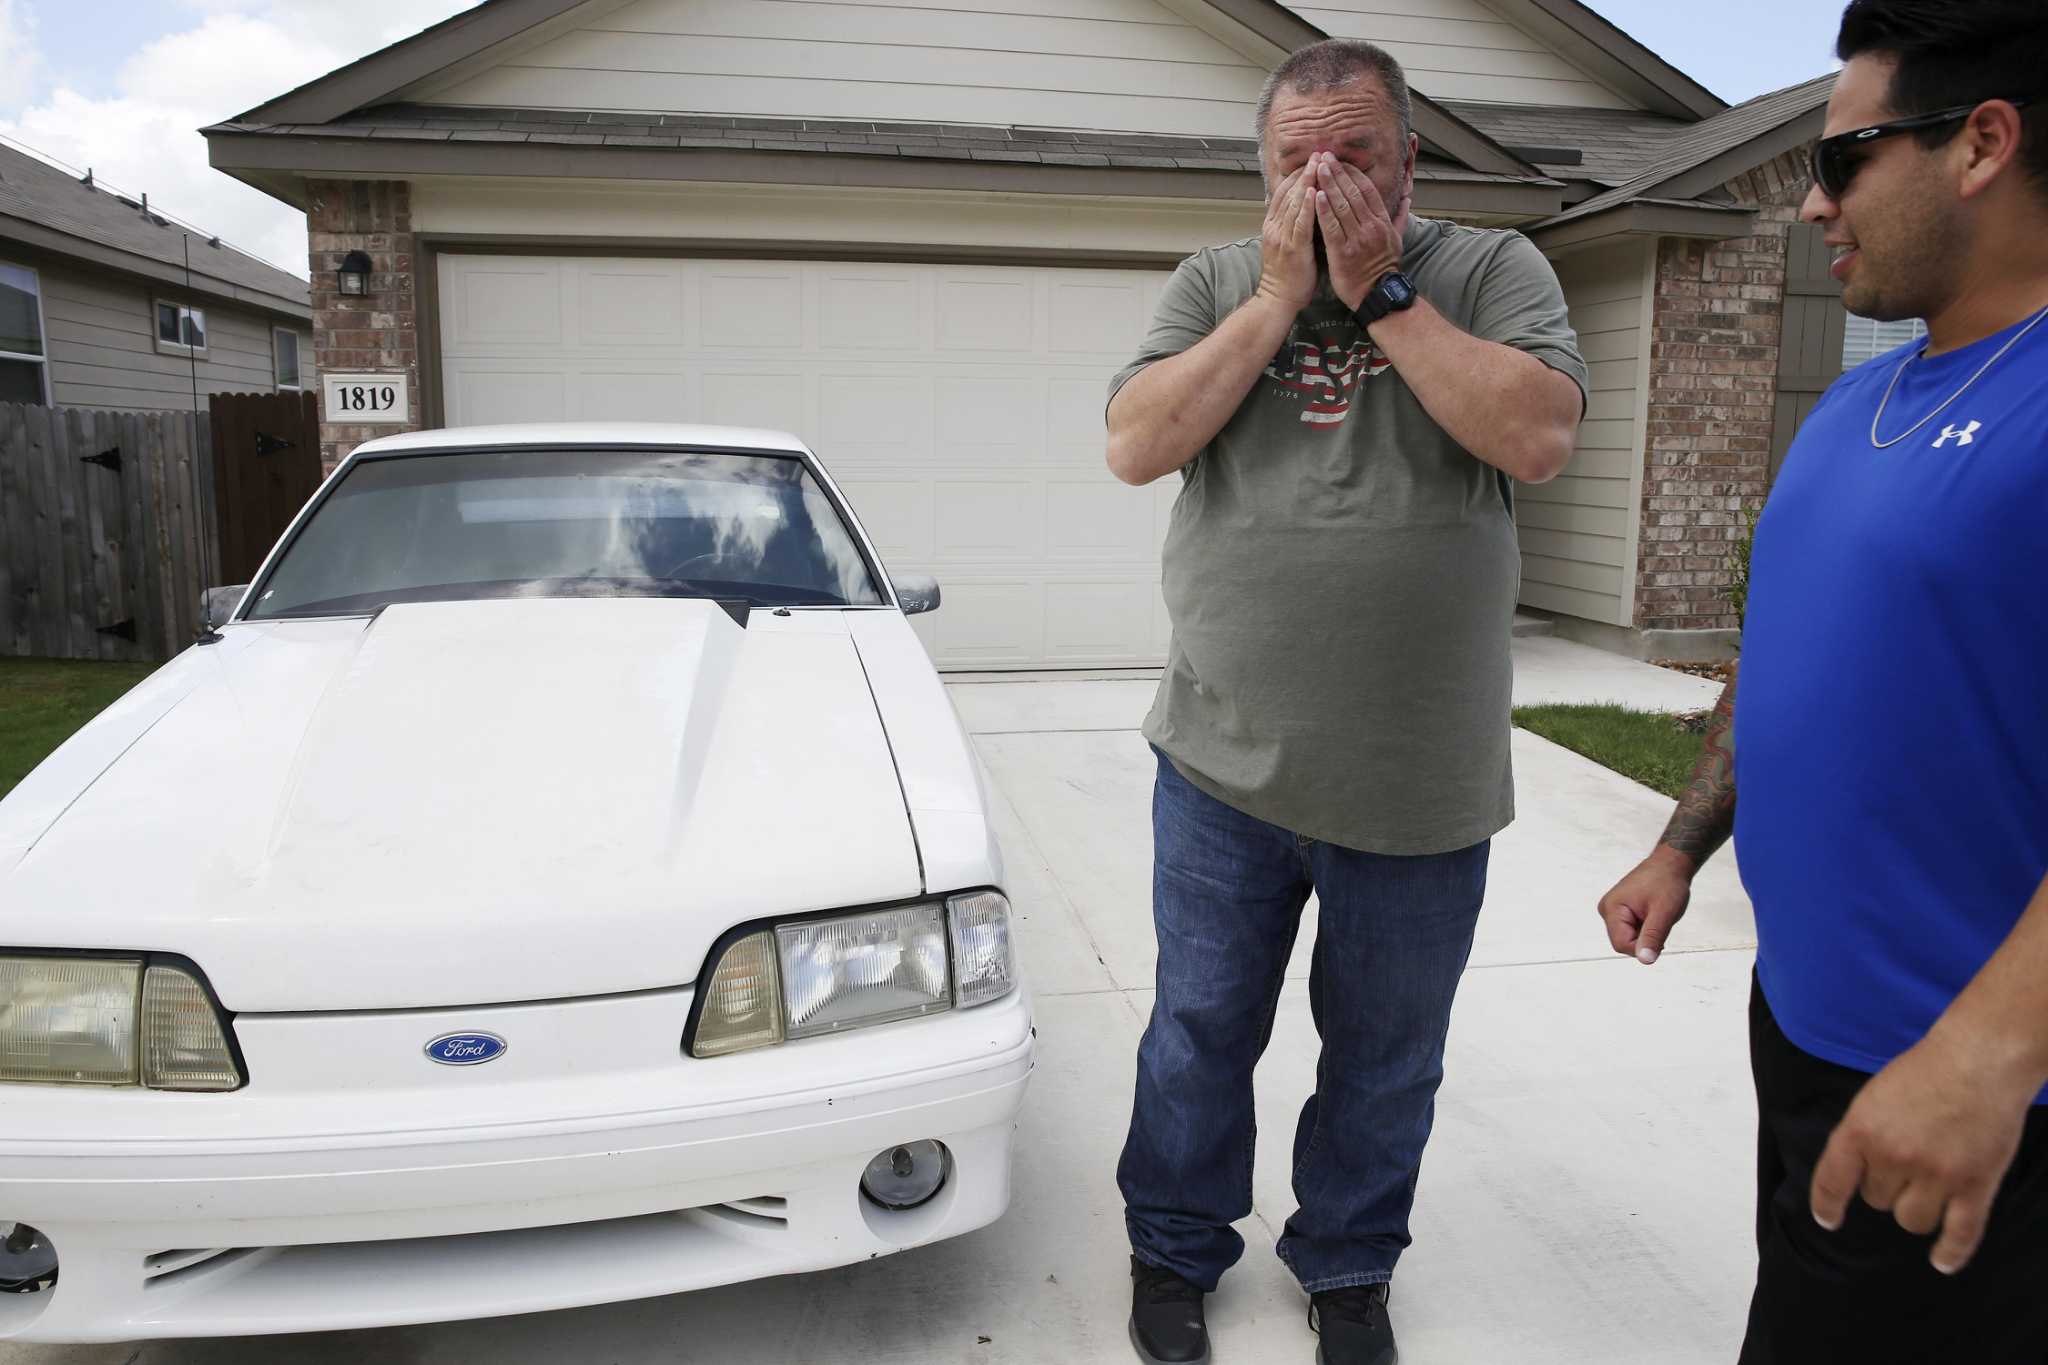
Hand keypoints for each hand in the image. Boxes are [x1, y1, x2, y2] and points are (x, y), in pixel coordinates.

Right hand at [1255, 168, 1315, 314]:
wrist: (1278, 300)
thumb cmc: (1287, 274)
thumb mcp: (1285, 244)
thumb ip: (1292, 225)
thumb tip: (1305, 207)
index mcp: (1273, 225)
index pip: (1284, 192)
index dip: (1297, 174)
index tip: (1312, 159)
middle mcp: (1275, 227)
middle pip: (1289, 192)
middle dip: (1305, 171)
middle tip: (1319, 153)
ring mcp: (1282, 237)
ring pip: (1293, 203)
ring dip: (1307, 181)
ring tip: (1319, 163)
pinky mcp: (1293, 248)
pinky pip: (1300, 223)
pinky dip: (1306, 205)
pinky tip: (1314, 190)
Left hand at [1311, 153, 1405, 312]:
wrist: (1377, 294)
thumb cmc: (1384, 266)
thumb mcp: (1397, 240)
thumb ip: (1400, 217)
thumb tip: (1408, 198)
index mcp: (1382, 221)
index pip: (1368, 190)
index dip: (1354, 173)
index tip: (1341, 160)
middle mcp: (1371, 227)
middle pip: (1353, 193)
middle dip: (1338, 173)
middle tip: (1325, 156)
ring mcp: (1357, 239)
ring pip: (1342, 206)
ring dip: (1329, 185)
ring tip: (1318, 168)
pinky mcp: (1342, 252)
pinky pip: (1331, 227)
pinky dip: (1323, 209)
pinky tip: (1314, 195)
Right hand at [1597, 846, 1692, 963]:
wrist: (1669, 864)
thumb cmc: (1667, 883)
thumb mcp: (1664, 913)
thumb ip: (1652, 937)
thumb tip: (1645, 960)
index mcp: (1612, 909)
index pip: (1622, 945)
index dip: (1643, 947)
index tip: (1660, 934)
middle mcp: (1607, 910)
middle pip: (1623, 943)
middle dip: (1644, 939)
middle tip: (1659, 922)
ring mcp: (1611, 910)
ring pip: (1628, 938)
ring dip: (1645, 934)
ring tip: (1656, 915)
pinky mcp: (1618, 911)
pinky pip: (1630, 930)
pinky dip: (1644, 928)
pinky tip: (1652, 915)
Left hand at [1810, 1028, 2036, 1273]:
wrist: (1979, 1059)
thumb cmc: (1924, 1071)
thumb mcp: (1872, 1097)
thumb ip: (1861, 1135)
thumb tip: (1852, 1172)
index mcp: (1861, 1130)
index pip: (1831, 1181)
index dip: (1827, 1205)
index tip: (1827, 1220)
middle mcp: (1894, 1157)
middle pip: (1876, 1199)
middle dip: (1886, 1185)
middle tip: (1908, 1158)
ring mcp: (1936, 1174)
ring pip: (1911, 1220)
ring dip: (1914, 1209)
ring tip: (1927, 1187)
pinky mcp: (1975, 1185)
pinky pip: (1960, 1233)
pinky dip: (1951, 1252)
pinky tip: (1942, 1261)